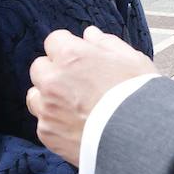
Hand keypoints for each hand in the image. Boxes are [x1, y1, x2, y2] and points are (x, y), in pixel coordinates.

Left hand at [27, 27, 157, 164]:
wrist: (139, 139)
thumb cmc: (139, 96)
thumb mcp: (132, 60)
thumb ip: (106, 43)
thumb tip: (89, 34)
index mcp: (72, 56)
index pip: (54, 40)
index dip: (68, 48)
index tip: (79, 58)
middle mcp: (53, 79)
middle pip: (40, 67)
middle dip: (54, 71)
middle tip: (77, 83)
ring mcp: (47, 108)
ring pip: (34, 95)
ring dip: (48, 96)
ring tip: (73, 106)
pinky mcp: (47, 133)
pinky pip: (43, 122)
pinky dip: (55, 122)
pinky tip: (76, 125)